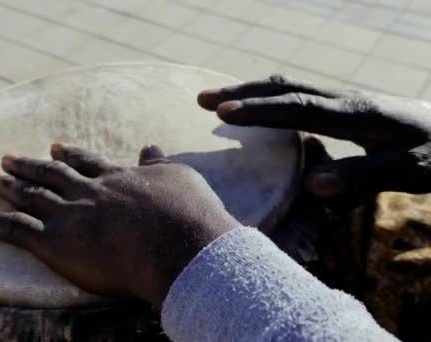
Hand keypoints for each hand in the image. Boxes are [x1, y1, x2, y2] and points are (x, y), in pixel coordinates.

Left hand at [0, 144, 237, 305]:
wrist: (180, 244)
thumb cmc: (188, 214)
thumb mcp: (178, 177)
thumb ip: (159, 163)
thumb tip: (150, 146)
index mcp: (118, 178)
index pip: (87, 163)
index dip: (69, 155)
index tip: (54, 146)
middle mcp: (89, 192)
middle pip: (52, 174)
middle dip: (30, 165)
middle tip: (9, 158)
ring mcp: (70, 215)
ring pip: (31, 196)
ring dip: (9, 186)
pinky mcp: (56, 243)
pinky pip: (17, 230)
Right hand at [198, 75, 430, 197]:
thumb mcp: (410, 172)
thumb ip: (363, 178)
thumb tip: (313, 187)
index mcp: (355, 114)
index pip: (297, 107)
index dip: (258, 109)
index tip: (220, 111)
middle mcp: (344, 100)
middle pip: (285, 88)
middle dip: (241, 91)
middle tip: (201, 99)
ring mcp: (344, 100)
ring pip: (290, 87)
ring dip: (252, 91)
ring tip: (219, 99)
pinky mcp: (346, 107)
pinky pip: (299, 95)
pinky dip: (270, 97)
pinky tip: (261, 108)